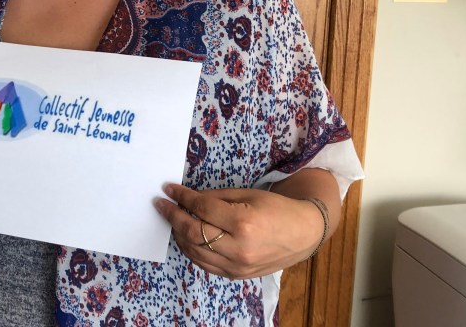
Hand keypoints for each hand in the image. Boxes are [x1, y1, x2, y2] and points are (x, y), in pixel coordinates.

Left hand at [154, 184, 323, 278]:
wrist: (303, 234)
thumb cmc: (277, 209)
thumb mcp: (248, 194)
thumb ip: (216, 198)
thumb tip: (189, 198)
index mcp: (243, 223)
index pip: (201, 209)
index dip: (181, 197)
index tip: (168, 189)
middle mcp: (238, 248)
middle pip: (193, 232)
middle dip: (173, 216)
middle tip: (161, 205)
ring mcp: (237, 266)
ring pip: (194, 251)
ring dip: (178, 234)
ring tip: (172, 219)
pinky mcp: (236, 276)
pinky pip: (204, 264)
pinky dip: (191, 250)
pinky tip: (186, 236)